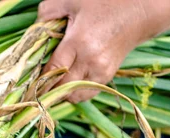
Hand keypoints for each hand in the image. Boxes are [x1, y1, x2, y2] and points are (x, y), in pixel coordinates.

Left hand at [38, 0, 153, 102]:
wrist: (141, 10)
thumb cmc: (104, 3)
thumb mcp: (72, 0)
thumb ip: (47, 12)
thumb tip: (34, 30)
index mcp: (79, 42)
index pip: (52, 71)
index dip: (38, 80)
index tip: (28, 83)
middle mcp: (91, 61)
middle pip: (61, 89)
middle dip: (46, 90)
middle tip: (36, 85)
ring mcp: (101, 71)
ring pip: (73, 96)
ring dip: (60, 94)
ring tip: (52, 84)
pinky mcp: (107, 76)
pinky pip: (85, 94)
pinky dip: (73, 92)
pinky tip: (66, 82)